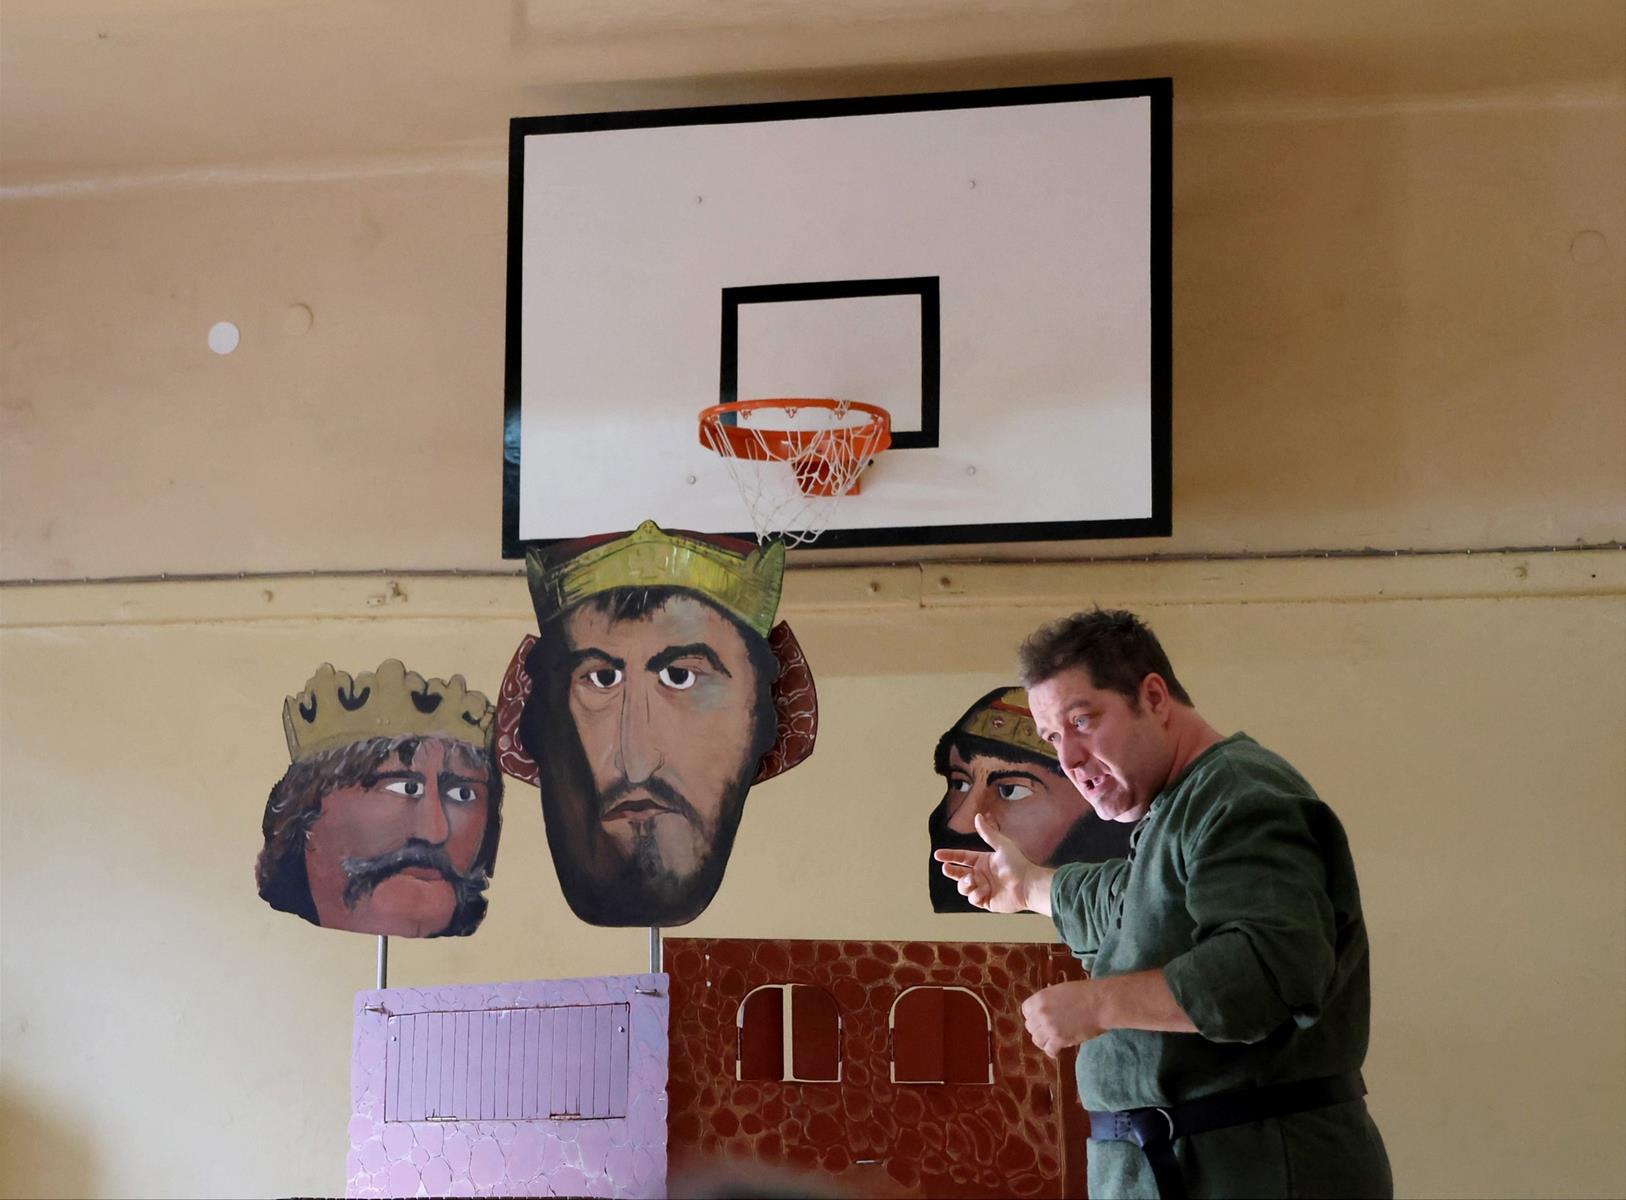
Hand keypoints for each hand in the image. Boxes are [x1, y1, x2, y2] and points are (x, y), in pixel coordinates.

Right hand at [933, 812, 1051, 914]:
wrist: (1027, 885)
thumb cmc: (1017, 864)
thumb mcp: (1001, 845)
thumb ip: (987, 833)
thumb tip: (977, 816)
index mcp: (983, 861)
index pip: (962, 857)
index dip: (950, 856)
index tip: (938, 855)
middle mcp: (981, 875)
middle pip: (959, 873)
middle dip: (951, 871)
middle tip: (946, 868)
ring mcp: (982, 888)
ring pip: (963, 887)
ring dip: (965, 884)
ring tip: (973, 881)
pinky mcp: (986, 901)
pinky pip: (973, 899)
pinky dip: (976, 895)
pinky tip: (985, 892)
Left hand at [1022, 980, 1106, 1057]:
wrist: (1100, 1003)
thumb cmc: (1085, 993)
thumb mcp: (1060, 990)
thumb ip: (1049, 999)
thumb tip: (1044, 1005)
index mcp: (1040, 998)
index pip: (1025, 1010)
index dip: (1033, 1016)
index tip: (1040, 1019)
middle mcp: (1041, 1012)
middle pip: (1030, 1026)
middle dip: (1039, 1028)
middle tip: (1048, 1030)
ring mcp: (1049, 1027)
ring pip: (1037, 1040)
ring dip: (1044, 1041)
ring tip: (1052, 1041)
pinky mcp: (1060, 1039)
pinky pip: (1049, 1050)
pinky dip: (1053, 1051)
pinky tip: (1058, 1050)